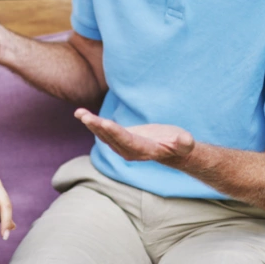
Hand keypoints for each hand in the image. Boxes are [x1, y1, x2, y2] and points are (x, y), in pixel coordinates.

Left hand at [75, 108, 194, 163]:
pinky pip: (103, 131)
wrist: (172, 151)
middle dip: (98, 127)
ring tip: (79, 113)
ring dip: (91, 124)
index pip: (128, 141)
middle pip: (111, 138)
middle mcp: (130, 151)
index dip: (116, 133)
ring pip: (104, 135)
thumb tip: (186, 140)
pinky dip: (92, 123)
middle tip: (85, 116)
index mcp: (144, 150)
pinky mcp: (118, 140)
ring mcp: (122, 146)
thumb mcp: (184, 144)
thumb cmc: (180, 145)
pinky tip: (80, 114)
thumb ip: (184, 143)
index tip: (105, 123)